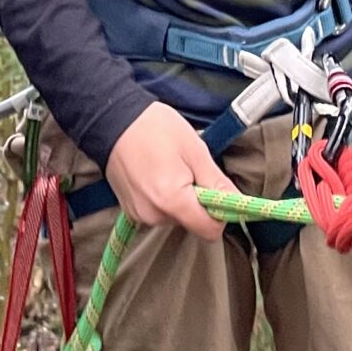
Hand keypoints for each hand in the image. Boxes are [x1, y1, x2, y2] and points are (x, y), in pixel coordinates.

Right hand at [104, 103, 235, 240]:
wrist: (112, 120)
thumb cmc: (155, 128)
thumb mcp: (195, 150)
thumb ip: (217, 183)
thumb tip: (239, 203)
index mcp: (172, 201)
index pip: (210, 230)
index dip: (221, 214)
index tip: (219, 192)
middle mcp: (154, 215)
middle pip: (192, 223)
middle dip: (198, 201)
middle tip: (190, 170)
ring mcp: (140, 215)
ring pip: (176, 218)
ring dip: (180, 199)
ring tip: (170, 169)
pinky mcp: (131, 211)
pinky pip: (159, 212)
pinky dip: (164, 199)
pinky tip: (157, 175)